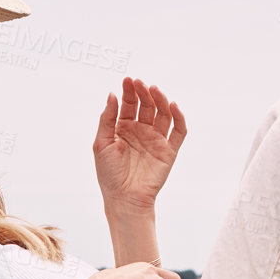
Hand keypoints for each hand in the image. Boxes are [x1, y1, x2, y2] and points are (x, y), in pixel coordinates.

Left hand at [93, 77, 186, 219]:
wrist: (124, 199)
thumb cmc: (109, 174)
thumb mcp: (101, 143)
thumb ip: (107, 118)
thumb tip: (112, 94)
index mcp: (123, 128)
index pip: (129, 104)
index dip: (129, 91)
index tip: (128, 80)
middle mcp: (141, 131)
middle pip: (147, 105)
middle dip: (143, 92)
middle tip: (140, 83)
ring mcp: (156, 140)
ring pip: (163, 114)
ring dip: (160, 100)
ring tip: (154, 89)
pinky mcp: (169, 151)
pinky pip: (178, 132)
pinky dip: (178, 118)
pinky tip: (173, 106)